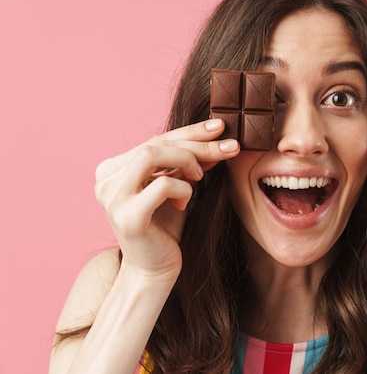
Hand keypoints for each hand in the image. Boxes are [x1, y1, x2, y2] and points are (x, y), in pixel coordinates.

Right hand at [94, 119, 239, 281]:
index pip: (153, 140)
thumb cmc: (165, 228)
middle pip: (153, 145)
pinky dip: (182, 189)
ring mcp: (112, 198)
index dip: (189, 131)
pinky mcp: (127, 217)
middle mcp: (105, 180)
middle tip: (230, 147)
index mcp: (112, 169)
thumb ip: (189, 163)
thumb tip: (217, 136)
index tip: (219, 127)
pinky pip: (161, 186)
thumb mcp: (179, 187)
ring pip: (150, 156)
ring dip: (186, 161)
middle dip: (196, 144)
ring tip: (201, 176)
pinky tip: (184, 203)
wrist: (155, 271)